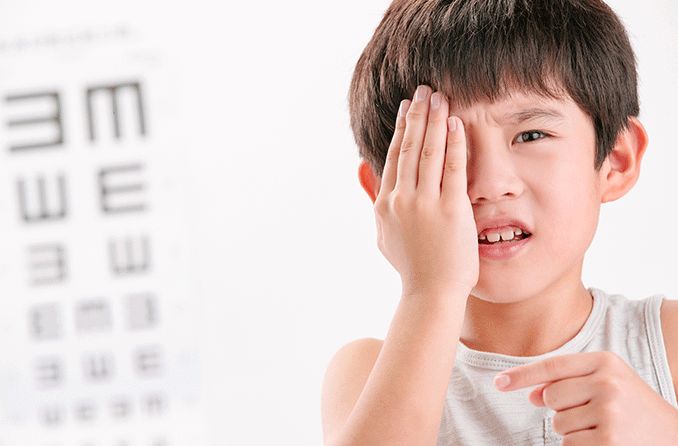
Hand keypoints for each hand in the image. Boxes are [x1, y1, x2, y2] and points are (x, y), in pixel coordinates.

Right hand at [374, 84, 478, 296]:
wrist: (430, 294)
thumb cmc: (412, 268)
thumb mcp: (383, 234)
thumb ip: (375, 200)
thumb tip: (363, 169)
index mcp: (385, 205)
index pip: (393, 157)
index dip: (402, 129)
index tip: (408, 108)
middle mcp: (401, 200)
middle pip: (408, 148)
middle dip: (417, 115)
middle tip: (424, 89)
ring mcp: (425, 204)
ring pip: (428, 152)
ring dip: (434, 120)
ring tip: (439, 96)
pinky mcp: (451, 210)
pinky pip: (453, 169)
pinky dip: (454, 143)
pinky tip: (456, 123)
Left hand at [493, 351, 677, 444]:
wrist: (673, 437)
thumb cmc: (633, 409)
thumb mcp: (607, 384)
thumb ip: (568, 382)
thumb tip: (531, 394)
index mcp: (606, 362)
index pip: (553, 365)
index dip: (522, 374)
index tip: (498, 382)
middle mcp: (607, 383)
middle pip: (551, 396)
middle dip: (561, 409)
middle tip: (593, 414)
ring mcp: (609, 413)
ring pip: (558, 423)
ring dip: (573, 431)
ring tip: (604, 429)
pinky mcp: (608, 441)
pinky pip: (569, 444)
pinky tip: (605, 443)